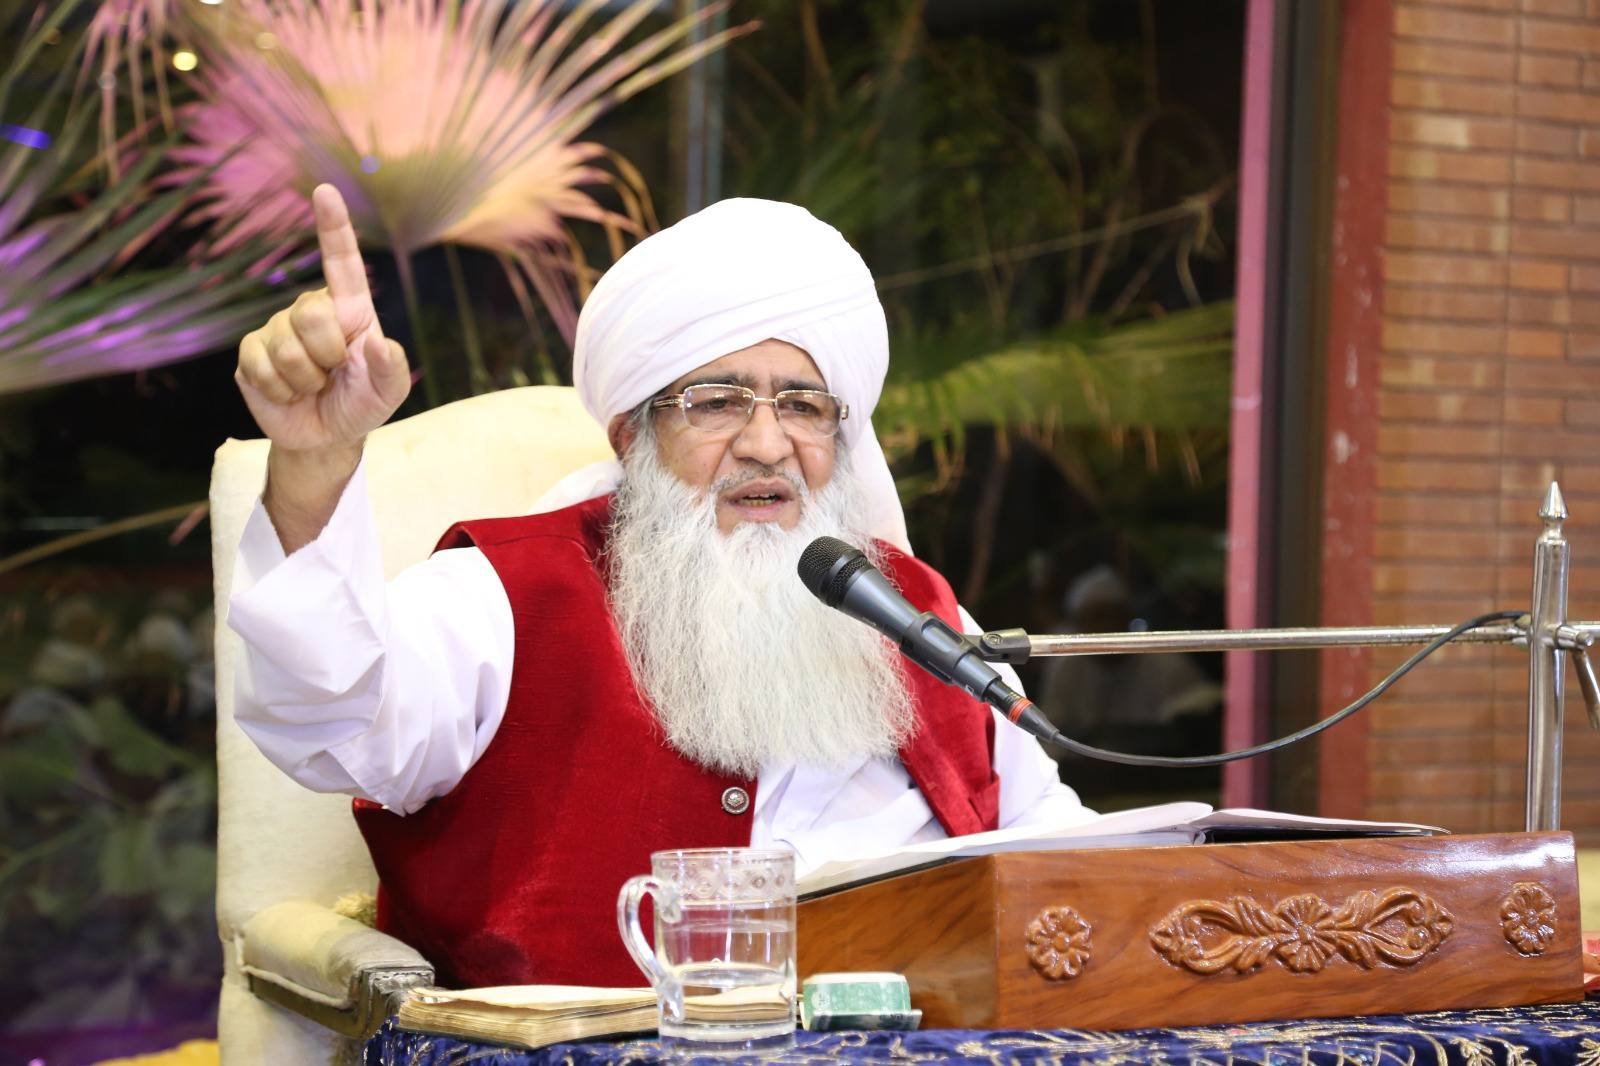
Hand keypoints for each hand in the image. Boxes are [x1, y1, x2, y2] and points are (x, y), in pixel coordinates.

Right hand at [235, 184, 409, 452]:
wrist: (325, 437)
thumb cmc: (361, 403)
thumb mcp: (389, 392)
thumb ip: (392, 368)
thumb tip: (377, 343)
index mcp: (349, 309)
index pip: (342, 261)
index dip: (333, 225)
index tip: (325, 190)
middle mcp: (310, 310)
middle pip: (312, 315)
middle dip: (327, 356)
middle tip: (333, 373)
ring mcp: (277, 328)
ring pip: (287, 348)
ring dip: (306, 380)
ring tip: (313, 386)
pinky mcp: (251, 352)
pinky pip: (261, 366)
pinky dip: (281, 390)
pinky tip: (288, 393)